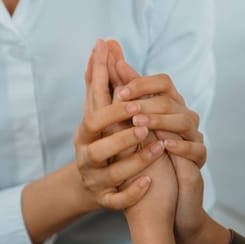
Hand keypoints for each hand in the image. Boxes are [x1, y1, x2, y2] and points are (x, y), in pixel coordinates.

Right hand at [73, 40, 165, 210]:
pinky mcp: (106, 200)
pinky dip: (132, 192)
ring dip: (135, 159)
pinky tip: (149, 182)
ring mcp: (95, 180)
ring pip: (112, 173)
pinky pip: (117, 200)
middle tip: (145, 122)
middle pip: (98, 146)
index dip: (113, 110)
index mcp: (86, 134)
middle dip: (122, 134)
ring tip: (158, 146)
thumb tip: (105, 42)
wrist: (92, 186)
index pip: (94, 116)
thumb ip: (102, 81)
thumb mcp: (99, 112)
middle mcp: (86, 156)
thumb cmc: (101, 139)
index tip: (133, 99)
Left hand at [107, 40, 207, 240]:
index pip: (163, 83)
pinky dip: (180, 146)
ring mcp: (194, 137)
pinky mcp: (200, 159)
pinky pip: (196, 149)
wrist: (162, 201)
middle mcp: (184, 118)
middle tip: (128, 108)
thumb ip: (123, 106)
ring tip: (141, 124)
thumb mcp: (130, 133)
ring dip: (161, 121)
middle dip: (148, 102)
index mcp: (169, 107)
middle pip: (171, 100)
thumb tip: (109, 74)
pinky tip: (165, 146)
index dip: (143, 83)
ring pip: (185, 121)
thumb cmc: (144, 161)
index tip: (121, 92)